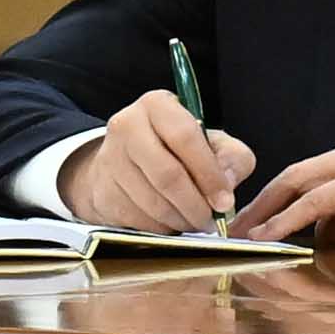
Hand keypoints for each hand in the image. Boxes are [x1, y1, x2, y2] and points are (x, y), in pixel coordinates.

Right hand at [56, 92, 253, 229]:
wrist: (125, 161)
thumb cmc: (177, 150)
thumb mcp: (212, 143)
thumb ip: (232, 158)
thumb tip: (227, 182)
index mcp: (157, 105)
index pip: (185, 137)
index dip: (209, 174)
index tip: (225, 201)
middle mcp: (127, 126)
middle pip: (167, 175)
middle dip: (196, 206)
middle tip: (212, 221)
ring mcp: (110, 159)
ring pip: (153, 202)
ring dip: (181, 220)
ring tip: (195, 222)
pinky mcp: (103, 190)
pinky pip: (139, 219)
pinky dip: (162, 228)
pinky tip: (172, 221)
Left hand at [231, 132, 334, 247]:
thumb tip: (321, 235)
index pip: (309, 173)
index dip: (278, 196)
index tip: (256, 217)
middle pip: (295, 173)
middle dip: (262, 201)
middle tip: (236, 225)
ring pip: (300, 183)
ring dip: (268, 211)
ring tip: (245, 235)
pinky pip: (317, 203)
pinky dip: (290, 220)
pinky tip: (271, 236)